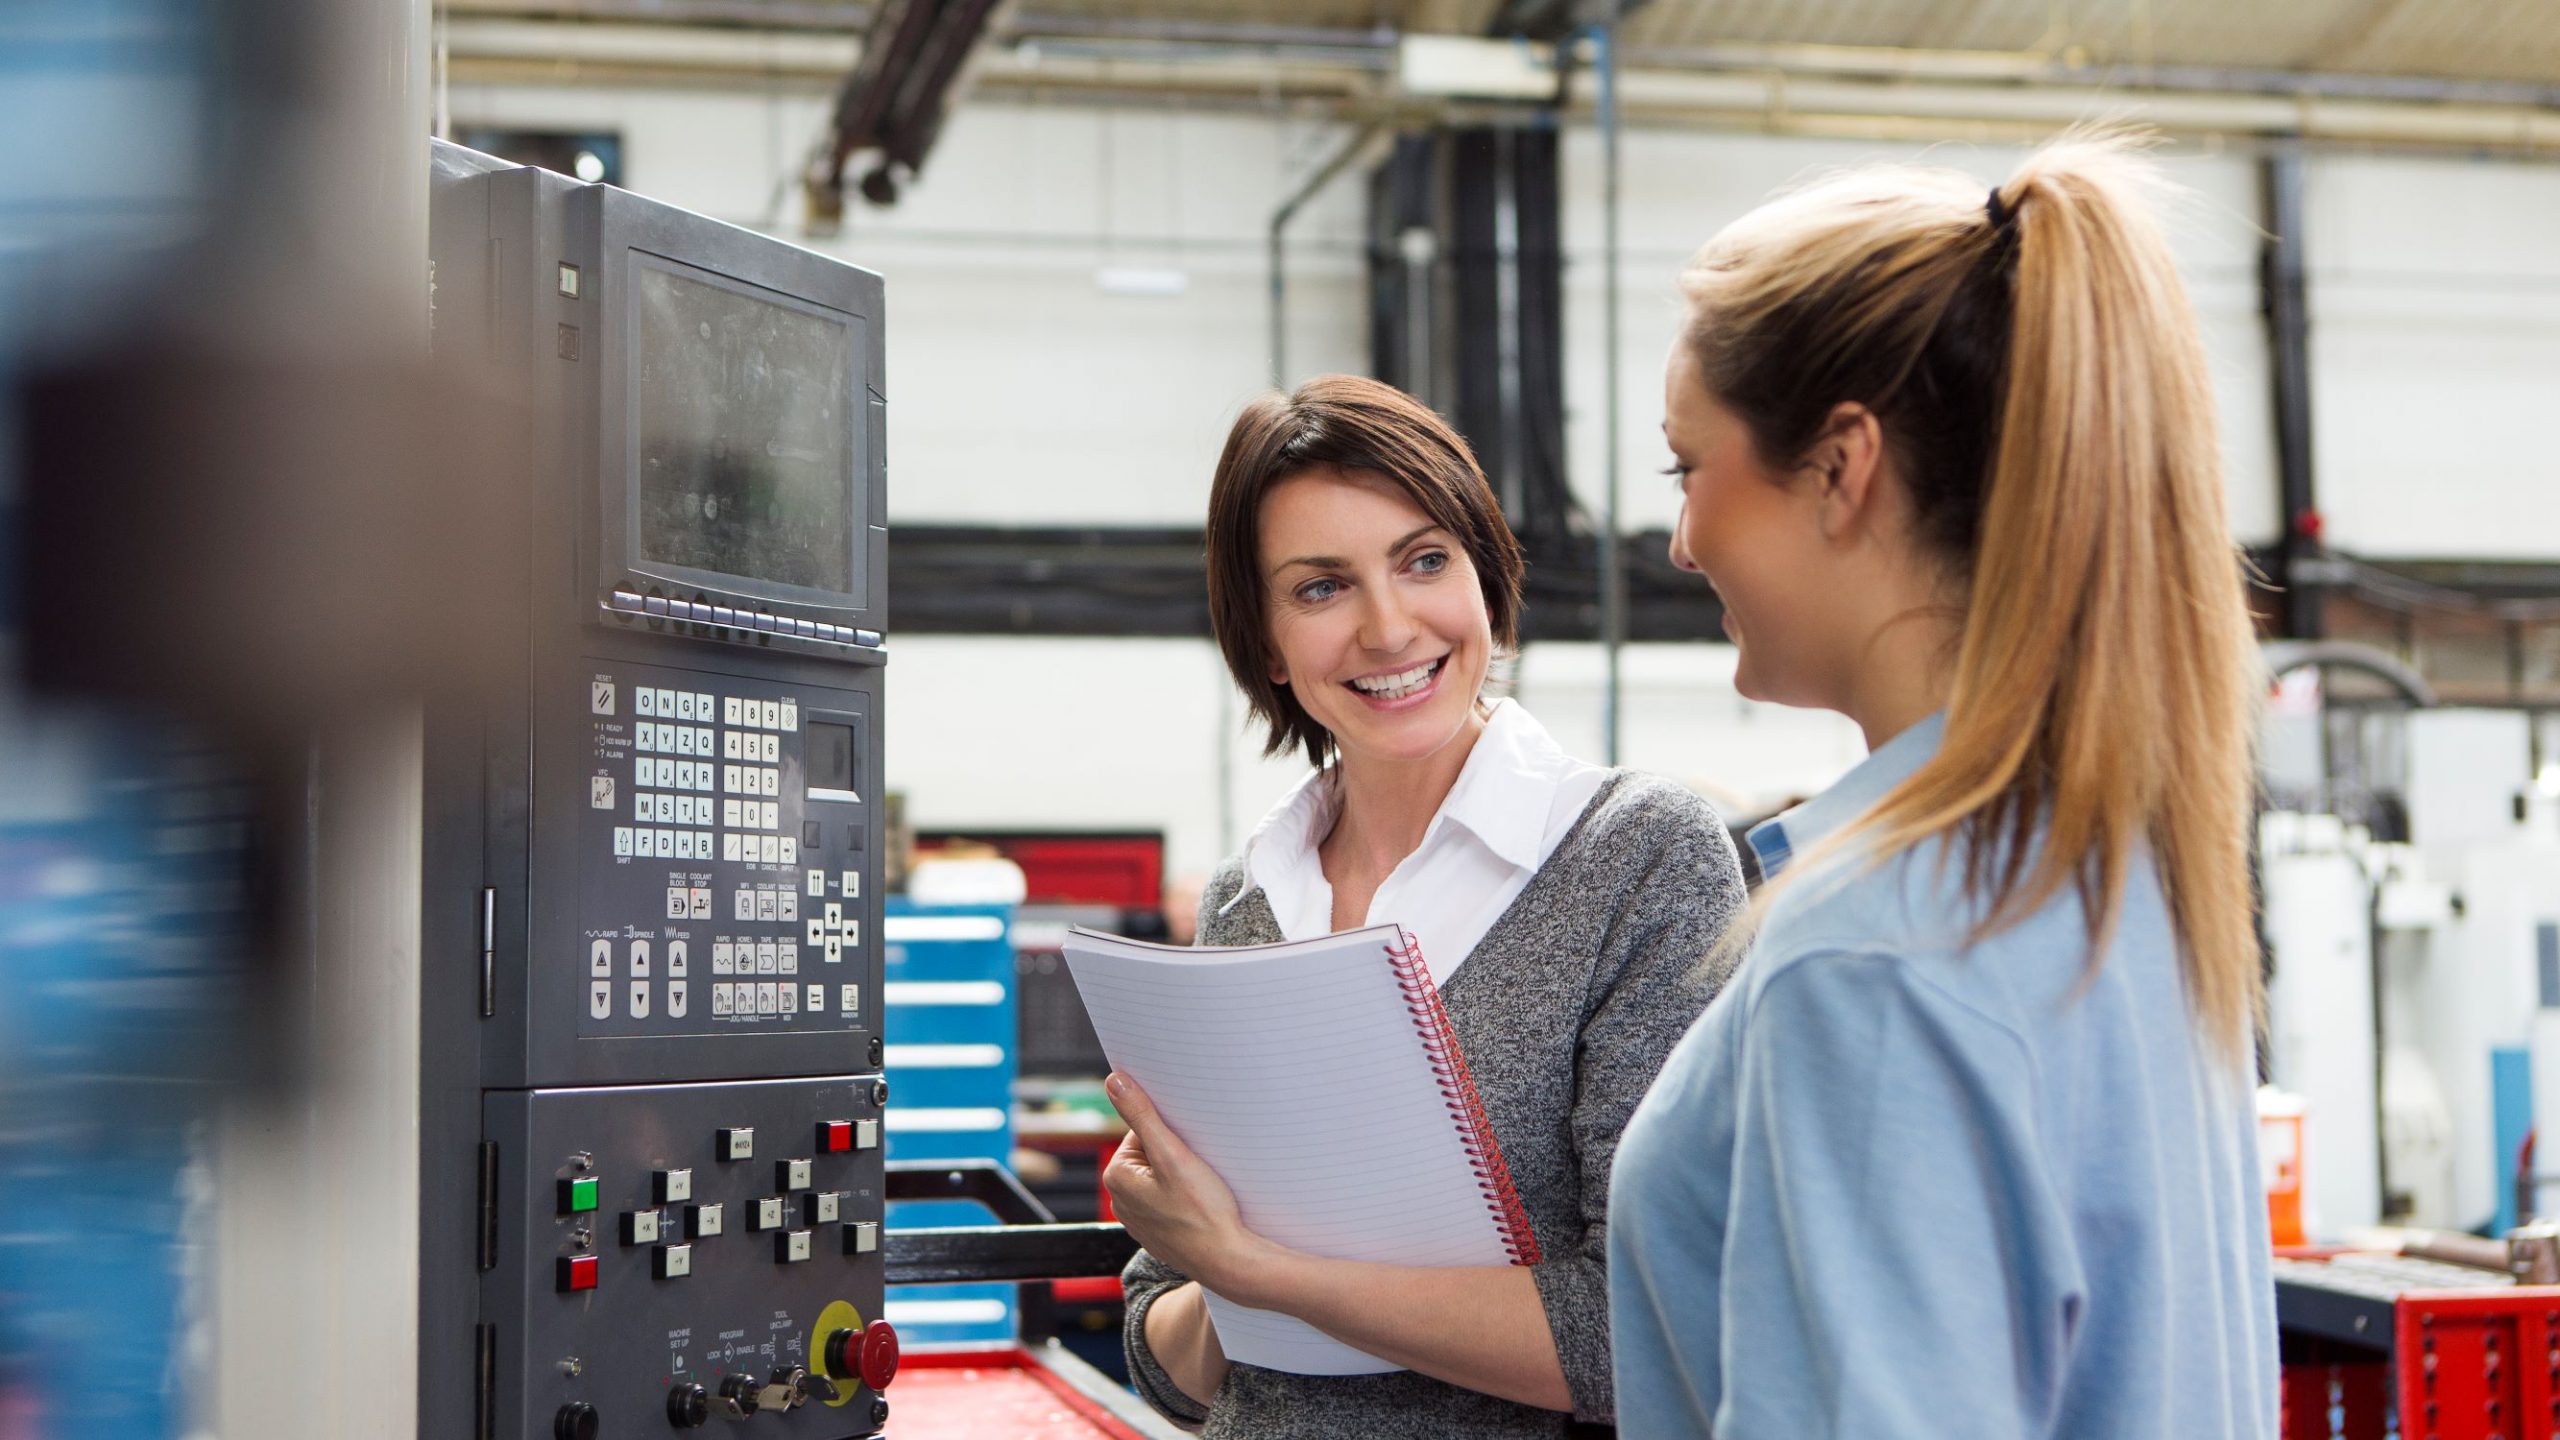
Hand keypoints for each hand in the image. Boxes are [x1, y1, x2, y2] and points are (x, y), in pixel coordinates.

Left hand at [1103, 1072, 1279, 1297]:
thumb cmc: (1203, 1212)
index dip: (1171, 1133)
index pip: (1143, 1131)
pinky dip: (1186, 1197)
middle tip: (1198, 1169)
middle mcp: (1121, 1200)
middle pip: (1152, 1153)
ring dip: (1183, 1175)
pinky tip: (1202, 1205)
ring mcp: (1140, 1219)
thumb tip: (1114, 1080)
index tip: (1189, 1148)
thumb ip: (1142, 1115)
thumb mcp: (1172, 1155)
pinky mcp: (1159, 1232)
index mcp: (1116, 1176)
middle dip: (1176, 1153)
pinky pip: (1170, 1200)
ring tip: (1203, 1188)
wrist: (1227, 1261)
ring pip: (1163, 1177)